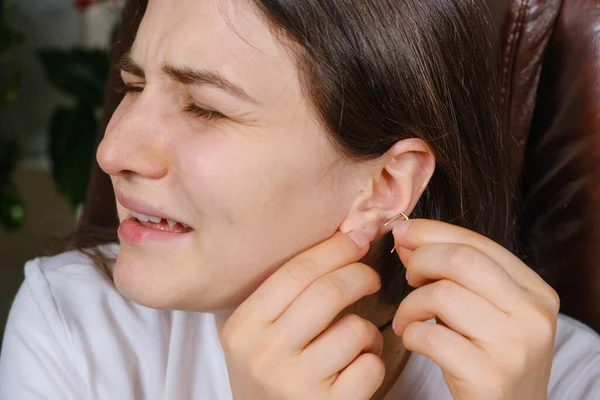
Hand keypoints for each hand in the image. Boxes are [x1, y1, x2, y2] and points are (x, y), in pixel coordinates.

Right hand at [220, 232, 384, 399]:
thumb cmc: (271, 375)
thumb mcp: (258, 335)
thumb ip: (286, 296)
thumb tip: (346, 239)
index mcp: (243, 326)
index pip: (296, 271)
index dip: (335, 249)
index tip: (358, 239)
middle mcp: (264, 354)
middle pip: (328, 292)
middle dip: (360, 275)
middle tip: (371, 277)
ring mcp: (295, 383)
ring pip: (355, 329)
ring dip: (367, 330)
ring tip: (357, 341)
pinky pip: (370, 365)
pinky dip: (372, 361)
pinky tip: (356, 369)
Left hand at [391, 219, 559, 399]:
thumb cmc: (489, 357)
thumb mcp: (486, 309)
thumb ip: (455, 272)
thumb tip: (408, 236)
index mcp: (535, 291)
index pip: (478, 243)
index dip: (433, 233)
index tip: (404, 233)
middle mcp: (532, 315)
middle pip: (460, 259)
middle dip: (421, 260)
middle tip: (408, 276)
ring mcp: (514, 346)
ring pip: (442, 295)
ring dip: (410, 304)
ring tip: (407, 318)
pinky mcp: (490, 376)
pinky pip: (430, 337)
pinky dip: (409, 333)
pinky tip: (412, 339)